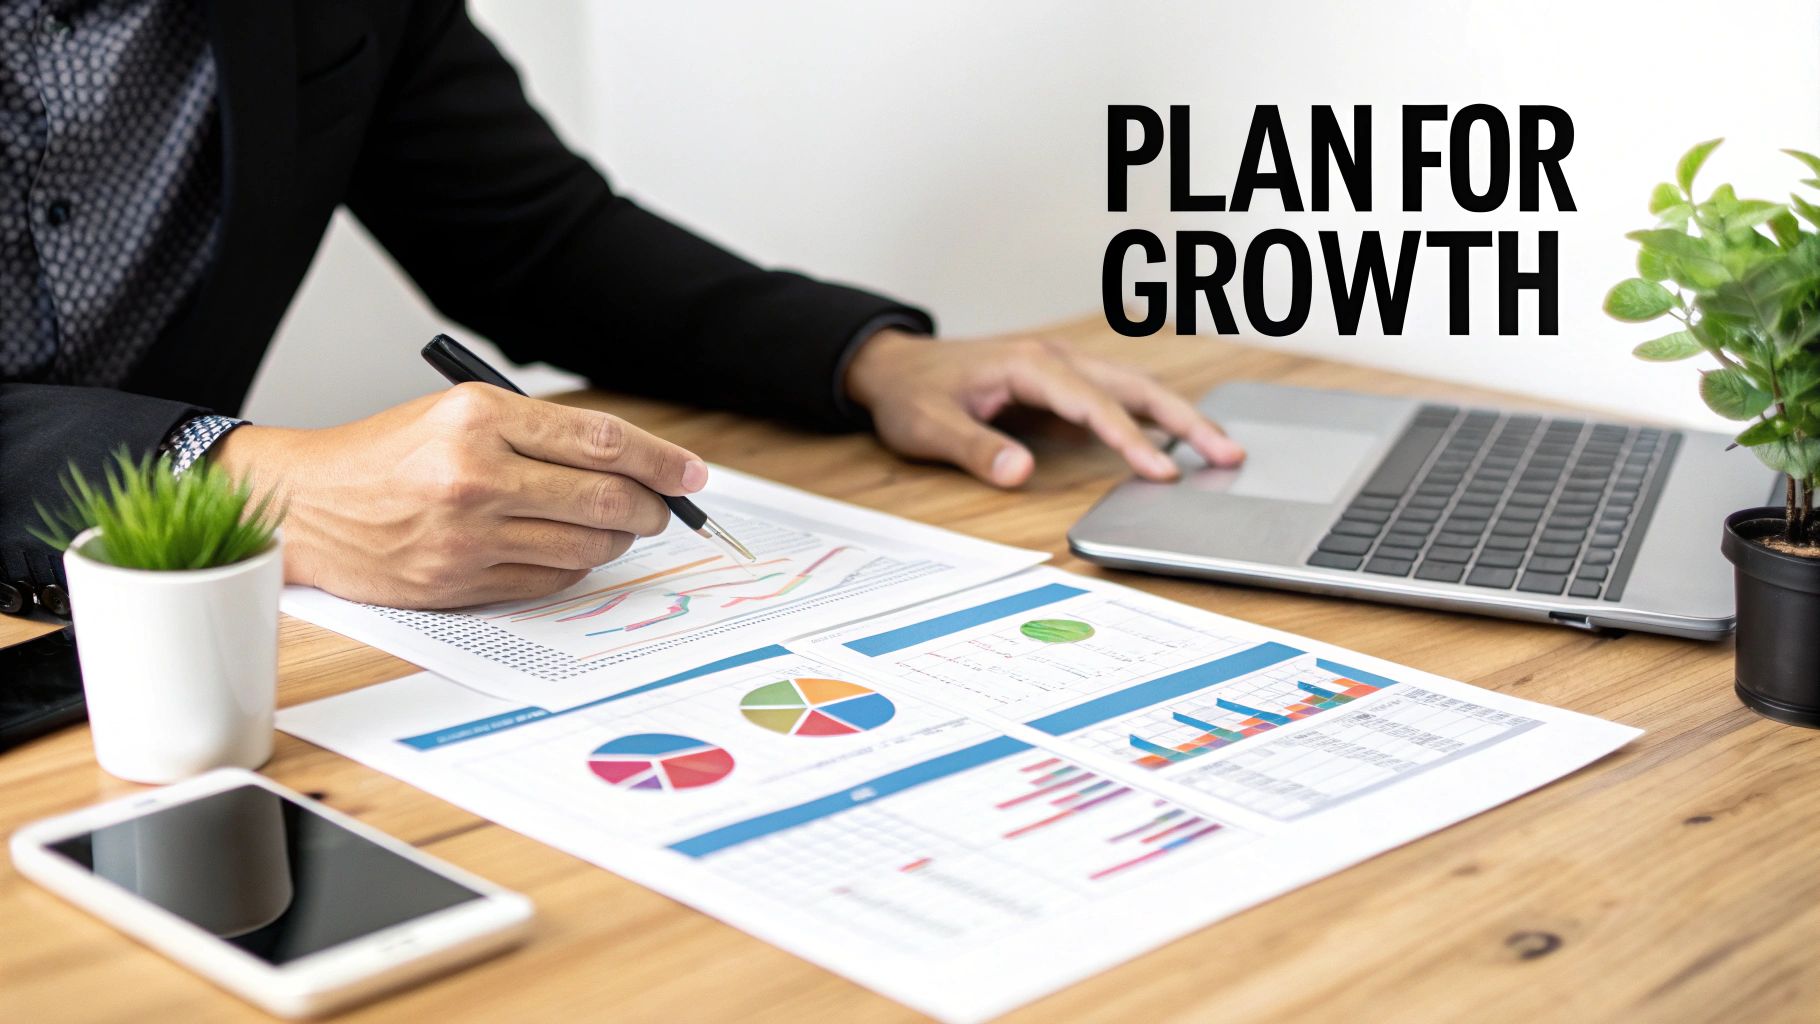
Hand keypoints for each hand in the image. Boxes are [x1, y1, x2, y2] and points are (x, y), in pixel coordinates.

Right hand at [212, 384, 706, 608]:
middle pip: (605, 500)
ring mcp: (466, 536)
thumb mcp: (457, 414)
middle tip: (662, 509)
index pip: (601, 441)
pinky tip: (563, 551)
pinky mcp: (458, 582)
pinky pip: (548, 582)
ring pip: (584, 549)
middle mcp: (474, 475)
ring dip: (615, 542)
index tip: (691, 473)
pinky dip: (571, 569)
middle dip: (651, 508)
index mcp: (479, 417)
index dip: (661, 461)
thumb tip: (632, 464)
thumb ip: (541, 434)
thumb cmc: (386, 455)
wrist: (304, 505)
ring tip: (613, 528)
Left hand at [844, 329, 1244, 486]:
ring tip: (1220, 451)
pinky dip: (1152, 416)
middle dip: (1183, 419)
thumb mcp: (928, 426)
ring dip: (1177, 417)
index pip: (1092, 402)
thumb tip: (1019, 472)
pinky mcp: (1061, 384)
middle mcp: (1052, 358)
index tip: (1162, 470)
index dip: (1130, 438)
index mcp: (1026, 364)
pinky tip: (1178, 442)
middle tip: (1228, 454)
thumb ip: (974, 447)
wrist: (895, 367)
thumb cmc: (911, 394)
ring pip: (1132, 387)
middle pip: (1132, 385)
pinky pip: (1117, 397)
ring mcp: (1060, 367)